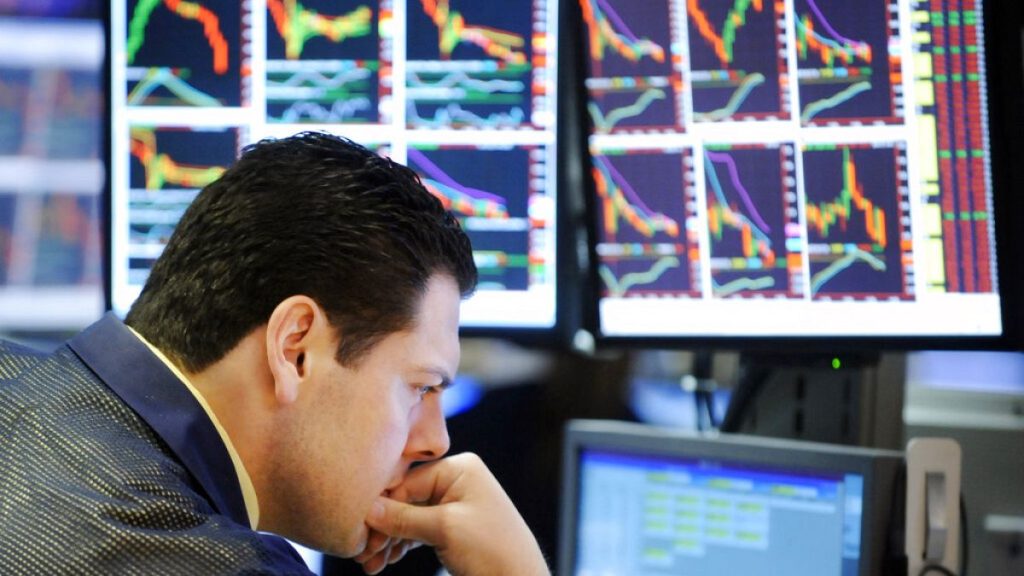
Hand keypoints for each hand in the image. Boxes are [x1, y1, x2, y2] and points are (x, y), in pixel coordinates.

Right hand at [364, 452, 549, 575]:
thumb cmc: (493, 550)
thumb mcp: (445, 529)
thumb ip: (403, 517)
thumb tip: (367, 509)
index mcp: (459, 469)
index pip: (407, 481)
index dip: (381, 508)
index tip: (361, 532)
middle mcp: (456, 481)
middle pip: (405, 499)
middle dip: (383, 528)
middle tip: (363, 553)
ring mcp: (454, 504)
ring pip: (408, 518)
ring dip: (388, 540)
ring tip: (371, 564)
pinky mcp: (452, 527)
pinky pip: (418, 530)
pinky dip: (401, 545)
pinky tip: (384, 561)